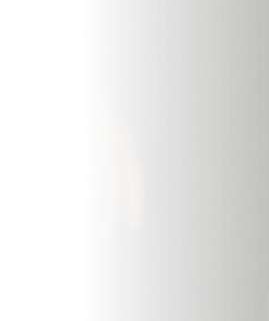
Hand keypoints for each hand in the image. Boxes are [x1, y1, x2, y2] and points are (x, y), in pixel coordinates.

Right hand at [86, 77, 146, 237]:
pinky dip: (88, 191)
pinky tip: (87, 205)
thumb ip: (104, 158)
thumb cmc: (88, 106)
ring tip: (92, 225)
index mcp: (125, 140)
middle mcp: (115, 142)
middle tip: (105, 234)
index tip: (135, 224)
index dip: (136, 203)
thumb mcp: (103, 130)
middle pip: (120, 185)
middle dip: (115, 213)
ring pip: (103, 182)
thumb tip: (102, 190)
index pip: (136, 178)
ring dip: (95, 206)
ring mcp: (96, 141)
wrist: (81, 85)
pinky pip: (88, 169)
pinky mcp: (86, 139)